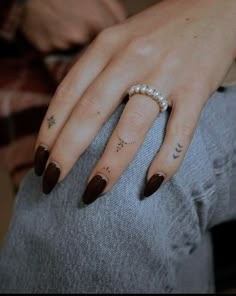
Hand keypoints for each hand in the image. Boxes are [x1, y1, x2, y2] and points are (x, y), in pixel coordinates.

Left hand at [34, 0, 235, 203]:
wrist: (213, 8)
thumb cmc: (160, 29)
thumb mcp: (119, 39)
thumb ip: (97, 70)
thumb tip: (72, 112)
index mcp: (108, 46)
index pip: (68, 94)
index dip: (49, 130)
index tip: (40, 159)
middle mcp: (132, 59)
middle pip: (90, 113)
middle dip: (66, 153)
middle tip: (52, 183)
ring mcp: (166, 75)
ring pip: (131, 129)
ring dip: (109, 166)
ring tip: (92, 192)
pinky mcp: (196, 89)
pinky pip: (179, 133)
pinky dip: (165, 163)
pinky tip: (150, 186)